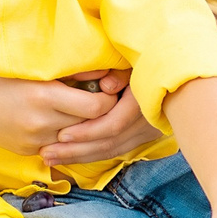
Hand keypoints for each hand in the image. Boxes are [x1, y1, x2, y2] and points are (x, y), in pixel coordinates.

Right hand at [0, 67, 123, 156]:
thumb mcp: (31, 66)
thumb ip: (69, 71)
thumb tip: (105, 72)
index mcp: (42, 96)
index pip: (97, 106)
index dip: (107, 96)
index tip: (107, 84)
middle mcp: (40, 123)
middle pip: (91, 123)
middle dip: (100, 111)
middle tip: (101, 95)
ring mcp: (34, 141)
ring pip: (76, 137)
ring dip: (82, 124)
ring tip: (80, 105)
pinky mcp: (27, 151)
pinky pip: (58, 144)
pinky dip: (62, 132)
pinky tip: (56, 117)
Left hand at [39, 70, 162, 164]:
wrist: (169, 72)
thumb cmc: (143, 59)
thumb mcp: (130, 62)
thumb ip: (118, 73)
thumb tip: (107, 86)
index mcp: (145, 101)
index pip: (113, 124)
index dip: (87, 131)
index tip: (61, 135)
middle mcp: (150, 121)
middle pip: (109, 143)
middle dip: (76, 151)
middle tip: (47, 153)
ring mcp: (150, 131)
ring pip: (112, 151)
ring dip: (80, 156)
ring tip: (50, 159)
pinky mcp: (145, 136)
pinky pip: (116, 150)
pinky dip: (92, 154)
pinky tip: (70, 157)